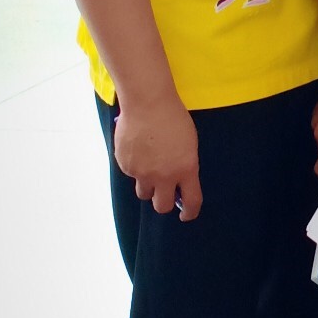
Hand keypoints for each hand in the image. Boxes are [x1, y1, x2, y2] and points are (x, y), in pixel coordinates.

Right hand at [114, 94, 201, 220]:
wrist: (147, 103)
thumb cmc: (173, 118)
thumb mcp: (189, 144)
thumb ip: (184, 165)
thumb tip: (178, 181)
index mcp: (186, 169)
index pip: (191, 201)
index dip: (189, 212)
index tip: (186, 214)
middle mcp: (163, 176)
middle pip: (161, 206)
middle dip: (164, 203)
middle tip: (164, 194)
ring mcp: (142, 173)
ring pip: (143, 193)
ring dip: (148, 186)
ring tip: (150, 168)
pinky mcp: (125, 166)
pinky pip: (131, 175)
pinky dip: (135, 168)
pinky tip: (138, 151)